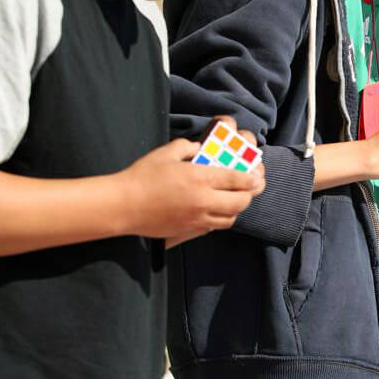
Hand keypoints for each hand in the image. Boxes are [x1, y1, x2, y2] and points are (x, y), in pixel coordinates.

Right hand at [121, 130, 264, 240]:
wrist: (122, 206)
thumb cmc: (141, 176)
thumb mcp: (165, 153)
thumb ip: (186, 147)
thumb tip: (198, 147)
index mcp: (200, 178)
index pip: (237, 180)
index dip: (251, 179)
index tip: (256, 178)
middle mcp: (203, 200)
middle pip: (240, 203)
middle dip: (248, 196)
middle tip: (247, 190)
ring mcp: (196, 218)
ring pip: (229, 219)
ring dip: (234, 210)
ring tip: (231, 201)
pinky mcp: (187, 230)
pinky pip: (212, 228)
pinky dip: (218, 220)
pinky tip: (212, 213)